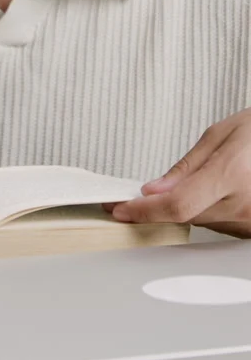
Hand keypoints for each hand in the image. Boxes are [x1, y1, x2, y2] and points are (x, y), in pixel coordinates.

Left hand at [106, 108, 250, 237]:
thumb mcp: (221, 134)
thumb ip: (185, 167)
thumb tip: (153, 190)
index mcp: (234, 174)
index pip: (178, 204)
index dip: (145, 210)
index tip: (121, 208)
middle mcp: (245, 204)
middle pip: (185, 215)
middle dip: (160, 204)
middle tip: (144, 192)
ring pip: (200, 222)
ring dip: (187, 205)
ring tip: (207, 177)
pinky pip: (219, 225)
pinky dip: (207, 210)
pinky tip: (217, 190)